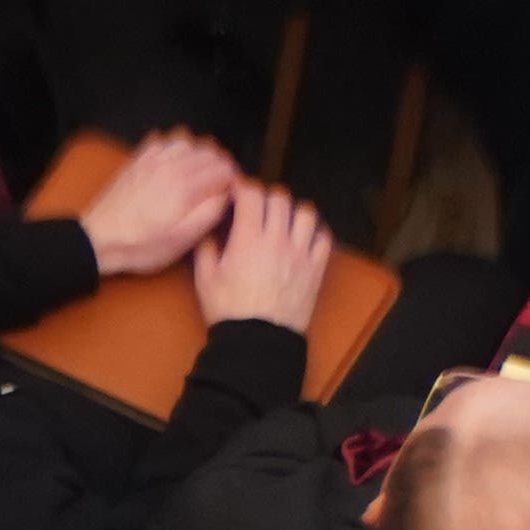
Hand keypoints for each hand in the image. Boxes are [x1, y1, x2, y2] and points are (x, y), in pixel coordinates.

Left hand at [76, 130, 240, 277]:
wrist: (100, 239)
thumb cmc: (140, 245)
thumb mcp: (182, 240)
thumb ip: (210, 213)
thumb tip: (226, 194)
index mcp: (186, 186)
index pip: (224, 167)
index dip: (233, 179)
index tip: (232, 191)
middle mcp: (171, 165)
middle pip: (209, 150)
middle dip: (220, 164)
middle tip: (219, 183)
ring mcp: (152, 159)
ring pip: (188, 140)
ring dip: (199, 153)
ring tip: (199, 172)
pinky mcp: (138, 160)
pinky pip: (163, 140)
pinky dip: (175, 147)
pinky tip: (175, 163)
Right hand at [192, 186, 330, 332]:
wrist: (257, 343)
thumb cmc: (231, 314)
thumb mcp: (205, 280)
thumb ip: (205, 248)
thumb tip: (207, 229)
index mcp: (248, 240)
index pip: (251, 194)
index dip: (243, 186)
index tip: (237, 190)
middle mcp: (277, 241)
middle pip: (280, 198)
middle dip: (267, 196)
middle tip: (258, 206)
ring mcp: (300, 255)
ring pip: (306, 213)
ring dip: (293, 210)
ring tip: (284, 218)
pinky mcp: (315, 270)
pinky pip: (324, 238)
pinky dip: (316, 231)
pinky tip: (305, 235)